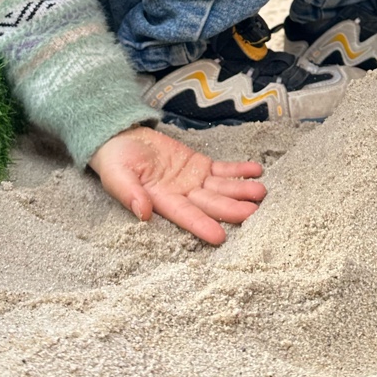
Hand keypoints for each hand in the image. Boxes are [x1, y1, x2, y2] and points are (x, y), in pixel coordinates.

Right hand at [89, 126, 265, 244]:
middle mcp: (182, 195)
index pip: (185, 216)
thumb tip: (143, 213)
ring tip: (261, 191)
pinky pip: (223, 170)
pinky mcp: (200, 166)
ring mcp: (193, 181)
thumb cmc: (116, 161)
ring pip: (221, 188)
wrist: (121, 140)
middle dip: (231, 208)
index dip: (202, 225)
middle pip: (210, 203)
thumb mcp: (117, 176)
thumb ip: (130, 194)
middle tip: (253, 212)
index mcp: (161, 201)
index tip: (220, 236)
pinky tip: (256, 171)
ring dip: (241, 190)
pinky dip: (239, 171)